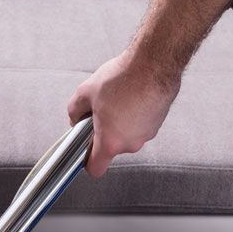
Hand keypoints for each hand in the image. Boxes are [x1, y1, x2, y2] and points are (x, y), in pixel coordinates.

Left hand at [66, 49, 182, 176]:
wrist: (155, 63)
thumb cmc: (123, 78)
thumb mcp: (85, 91)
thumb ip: (75, 110)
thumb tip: (75, 118)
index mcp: (111, 142)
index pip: (96, 168)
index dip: (87, 160)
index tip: (85, 149)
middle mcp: (131, 144)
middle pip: (112, 147)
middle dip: (104, 131)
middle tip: (100, 110)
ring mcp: (147, 134)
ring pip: (127, 135)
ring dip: (120, 122)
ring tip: (119, 98)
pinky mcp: (158, 123)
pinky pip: (140, 125)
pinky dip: (135, 115)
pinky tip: (132, 96)